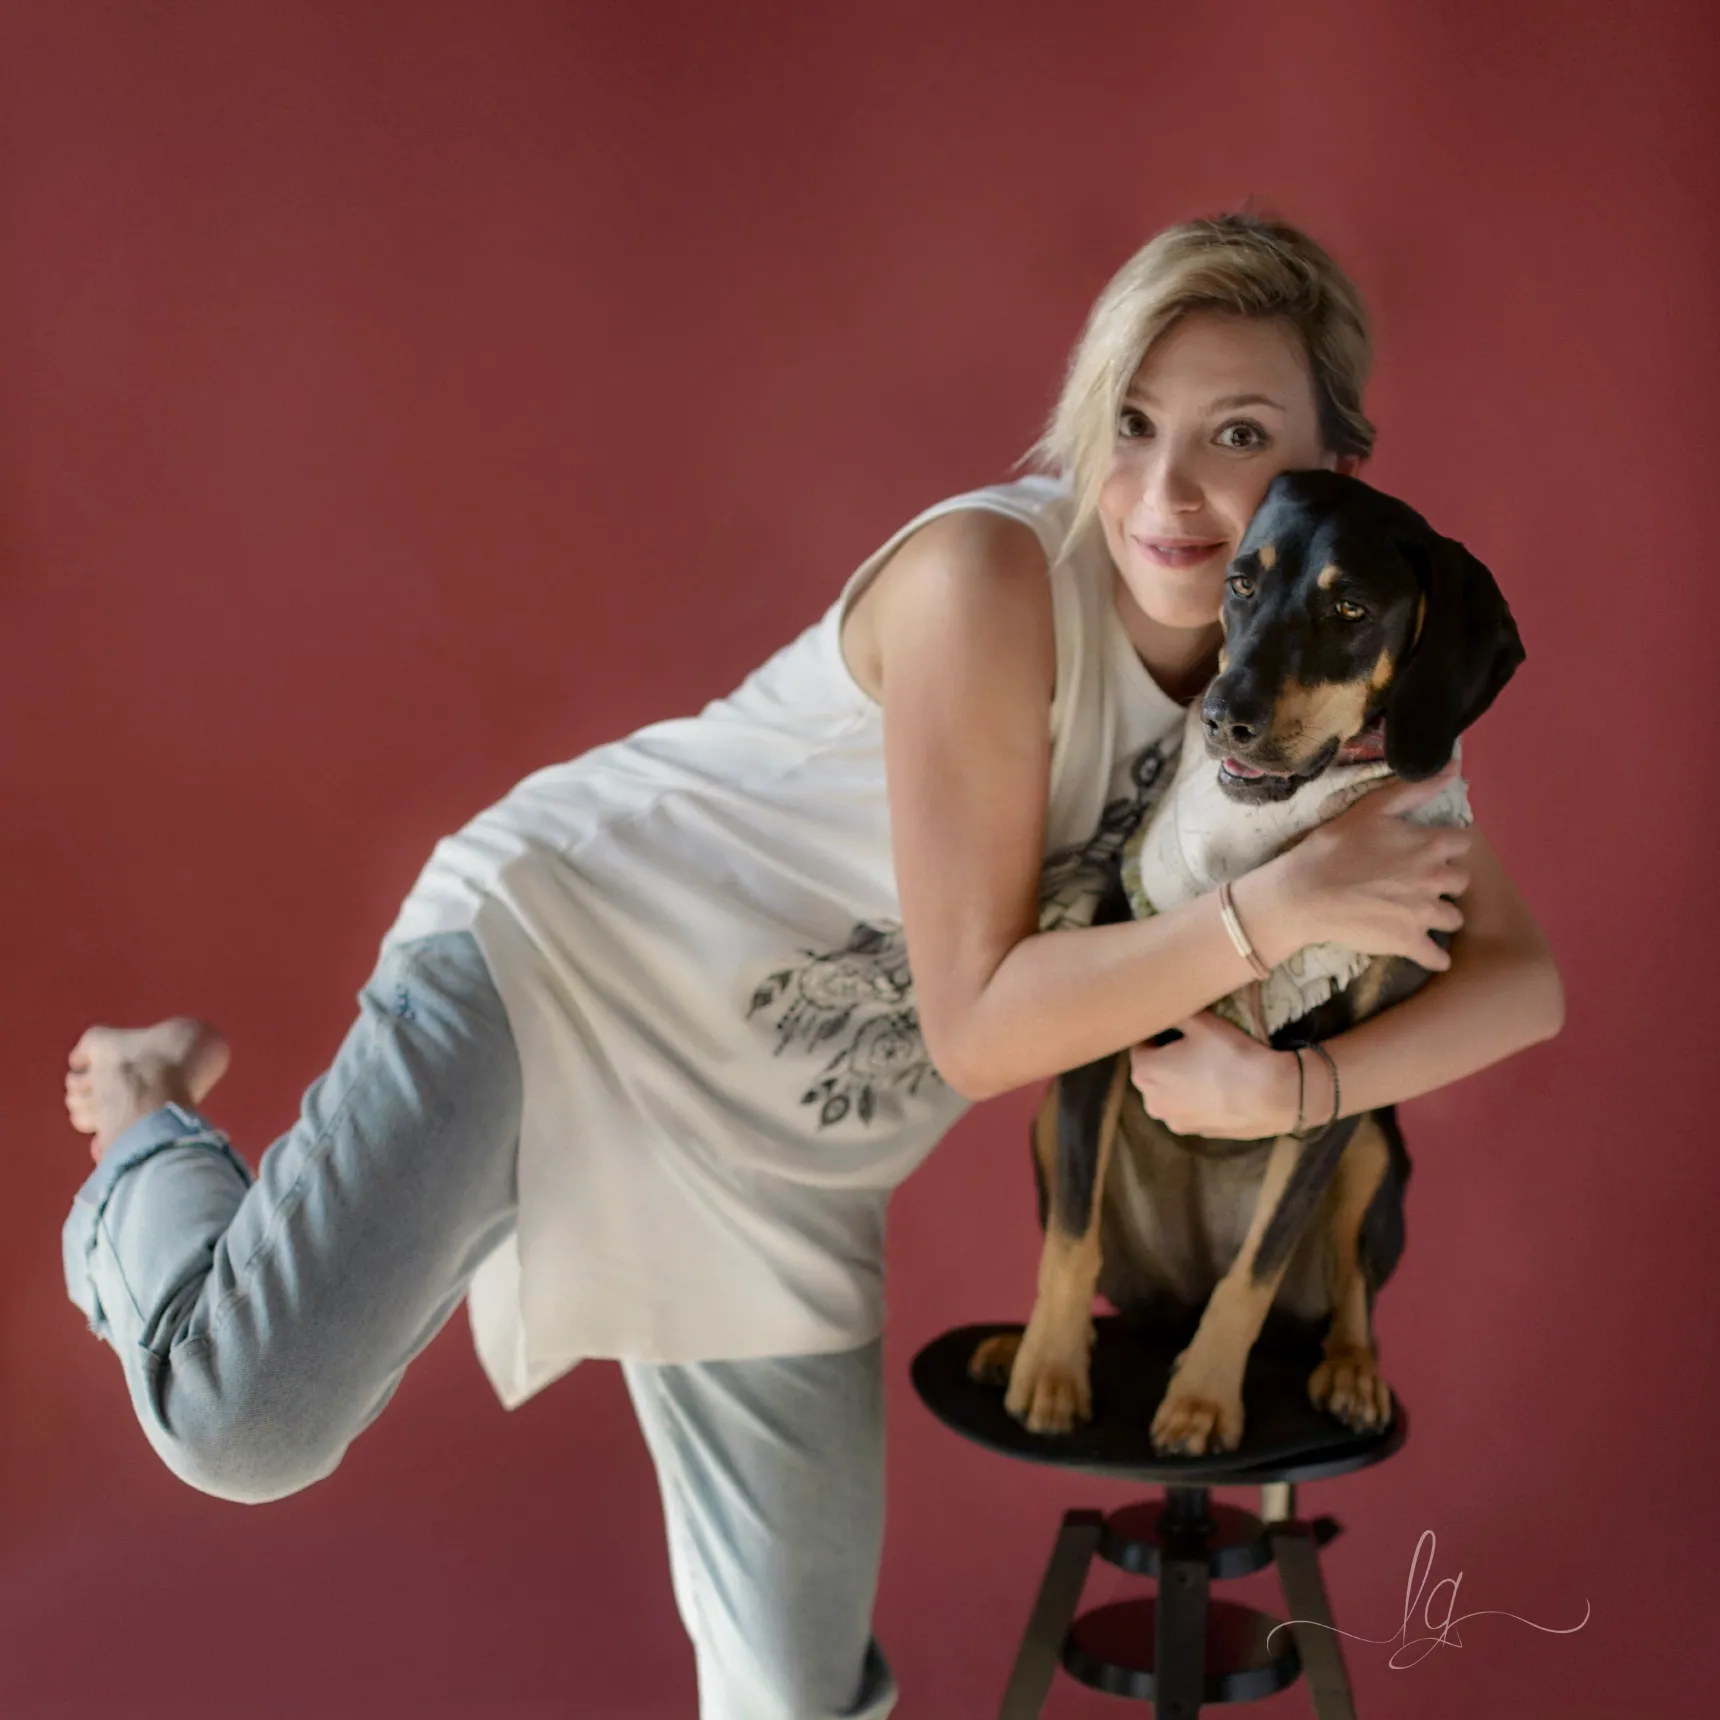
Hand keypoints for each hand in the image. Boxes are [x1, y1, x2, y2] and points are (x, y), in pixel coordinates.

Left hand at [1129, 1012, 1297, 1139]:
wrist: (1269, 1095)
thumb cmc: (1229, 1053)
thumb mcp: (1201, 1021)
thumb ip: (1175, 1013)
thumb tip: (1165, 1008)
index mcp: (1144, 1071)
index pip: (1141, 1045)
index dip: (1159, 1035)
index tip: (1179, 1031)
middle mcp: (1150, 1101)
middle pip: (1152, 1071)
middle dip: (1166, 1059)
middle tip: (1195, 1049)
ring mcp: (1172, 1120)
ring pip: (1168, 1093)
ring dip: (1178, 1082)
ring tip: (1207, 1070)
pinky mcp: (1194, 1132)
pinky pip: (1187, 1109)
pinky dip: (1195, 1100)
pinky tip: (1217, 1090)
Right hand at [1258, 761, 1471, 969]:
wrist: (1305, 893)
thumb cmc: (1334, 846)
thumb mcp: (1373, 808)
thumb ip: (1416, 788)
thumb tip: (1454, 765)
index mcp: (1430, 845)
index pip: (1462, 843)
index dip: (1444, 846)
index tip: (1426, 850)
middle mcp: (1435, 879)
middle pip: (1461, 881)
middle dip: (1445, 881)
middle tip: (1419, 881)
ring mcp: (1424, 914)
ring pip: (1453, 918)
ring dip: (1440, 916)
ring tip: (1418, 914)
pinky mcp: (1409, 942)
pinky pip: (1437, 956)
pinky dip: (1435, 956)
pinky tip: (1427, 952)